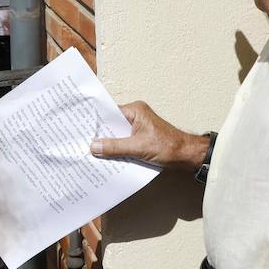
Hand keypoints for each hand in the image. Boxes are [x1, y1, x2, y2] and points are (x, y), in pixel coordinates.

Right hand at [89, 101, 210, 170]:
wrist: (187, 156)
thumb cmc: (167, 146)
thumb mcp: (138, 147)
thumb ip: (115, 147)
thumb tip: (94, 146)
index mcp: (135, 110)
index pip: (109, 113)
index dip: (96, 121)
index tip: (81, 128)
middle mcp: (136, 115)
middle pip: (112, 124)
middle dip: (100, 134)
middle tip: (83, 143)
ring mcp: (138, 127)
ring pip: (117, 134)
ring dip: (108, 144)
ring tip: (92, 152)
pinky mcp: (140, 137)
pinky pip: (124, 141)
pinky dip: (117, 149)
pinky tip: (108, 158)